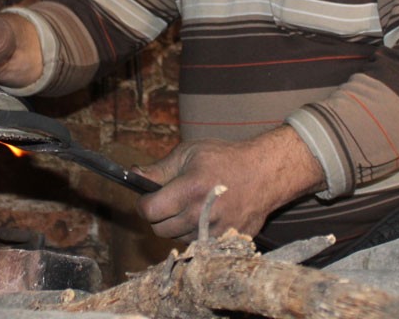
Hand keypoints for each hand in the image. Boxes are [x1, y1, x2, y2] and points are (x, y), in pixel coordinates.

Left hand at [134, 126, 323, 241]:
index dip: (143, 205)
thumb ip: (159, 169)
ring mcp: (215, 231)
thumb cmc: (225, 159)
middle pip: (160, 229)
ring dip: (177, 226)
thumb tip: (133, 176)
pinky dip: (195, 233)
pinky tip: (204, 216)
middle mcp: (202, 214)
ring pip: (177, 239)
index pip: (150, 211)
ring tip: (191, 206)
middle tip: (169, 201)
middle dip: (158, 216)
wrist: (264, 173)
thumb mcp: (189, 153)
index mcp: (190, 189)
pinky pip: (197, 245)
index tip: (147, 199)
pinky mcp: (226, 241)